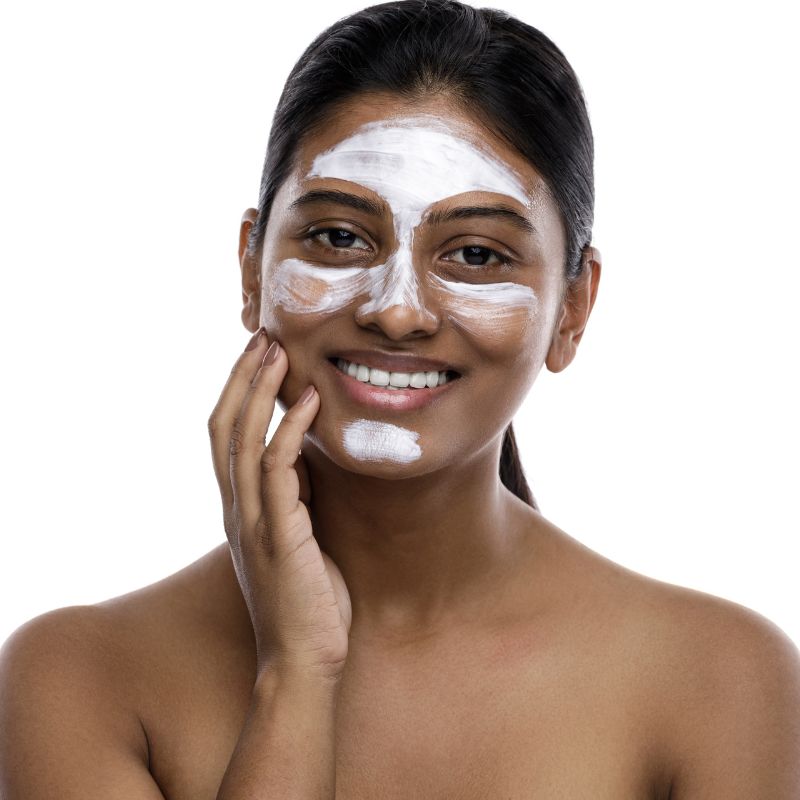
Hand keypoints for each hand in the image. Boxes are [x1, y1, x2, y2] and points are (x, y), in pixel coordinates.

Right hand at [208, 329, 351, 681]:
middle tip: (262, 336)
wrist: (304, 660)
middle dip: (240, 378)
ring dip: (258, 391)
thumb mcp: (298, 535)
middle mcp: (236, 509)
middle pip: (223, 428)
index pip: (227, 437)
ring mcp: (252, 522)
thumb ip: (295, 496)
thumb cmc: (308, 599)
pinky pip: (278, 471)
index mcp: (240, 508)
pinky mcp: (277, 535)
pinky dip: (290, 430)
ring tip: (276, 350)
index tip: (259, 356)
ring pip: (242, 441)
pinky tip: (310, 400)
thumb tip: (308, 455)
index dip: (238, 392)